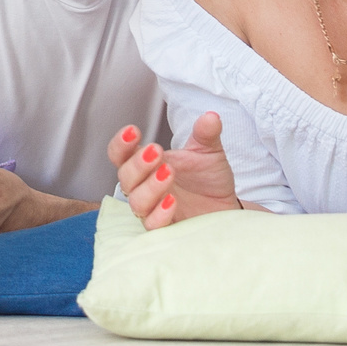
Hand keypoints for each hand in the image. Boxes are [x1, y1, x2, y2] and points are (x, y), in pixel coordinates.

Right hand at [109, 114, 239, 228]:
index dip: (121, 144)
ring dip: (149, 186)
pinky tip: (172, 201)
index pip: (121, 154)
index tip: (133, 130)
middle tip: (156, 151)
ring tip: (168, 172)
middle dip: (137, 164)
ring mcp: (153, 208)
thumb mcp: (209, 152)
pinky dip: (159, 213)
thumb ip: (206, 134)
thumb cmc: (208, 180)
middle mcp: (144, 186)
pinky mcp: (166, 227)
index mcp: (147, 165)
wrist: (225, 207)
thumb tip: (211, 117)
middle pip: (125, 177)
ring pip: (136, 202)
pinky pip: (152, 225)